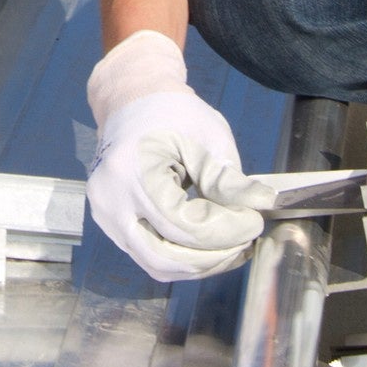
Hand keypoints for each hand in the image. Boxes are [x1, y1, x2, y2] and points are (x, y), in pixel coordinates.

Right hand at [84, 31, 268, 280]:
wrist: (132, 101)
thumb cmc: (171, 112)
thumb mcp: (207, 136)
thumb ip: (228, 179)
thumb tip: (260, 207)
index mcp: (131, 171)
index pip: (183, 225)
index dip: (226, 231)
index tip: (255, 222)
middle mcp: (110, 201)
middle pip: (165, 257)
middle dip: (212, 258)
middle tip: (245, 242)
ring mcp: (106, 216)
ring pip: (156, 264)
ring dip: (199, 264)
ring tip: (232, 247)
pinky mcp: (112, 225)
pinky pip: (149, 255)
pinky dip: (183, 257)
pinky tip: (210, 247)